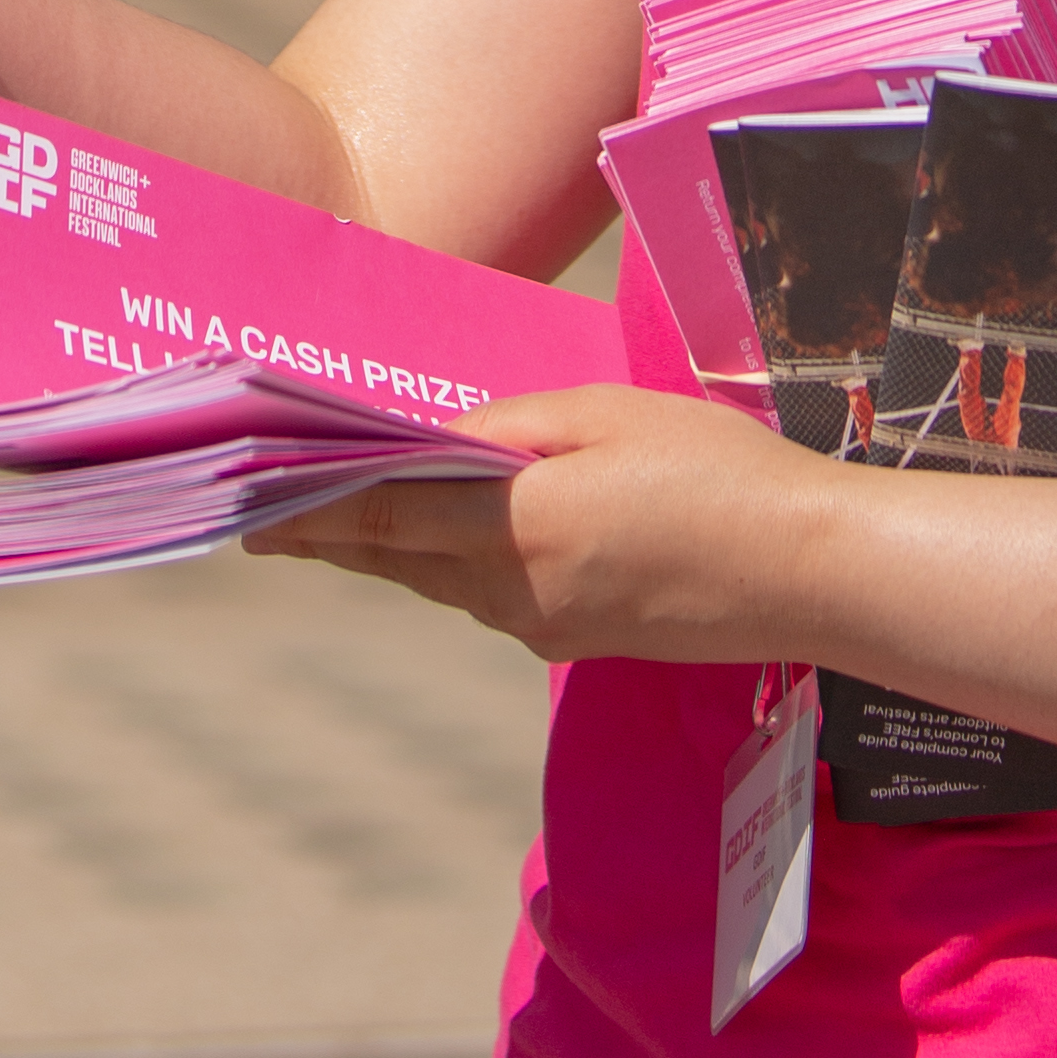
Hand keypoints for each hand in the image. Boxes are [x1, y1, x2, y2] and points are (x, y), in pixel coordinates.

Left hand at [247, 383, 844, 667]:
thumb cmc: (713, 471)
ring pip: (439, 582)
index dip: (312, 509)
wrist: (803, 573)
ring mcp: (540, 626)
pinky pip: (487, 598)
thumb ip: (511, 428)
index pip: (385, 514)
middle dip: (331, 535)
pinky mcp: (571, 641)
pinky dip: (450, 567)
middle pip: (397, 558)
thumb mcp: (606, 416)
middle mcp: (511, 590)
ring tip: (336, 517)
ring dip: (391, 551)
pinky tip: (443, 539)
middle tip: (265, 515)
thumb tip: (441, 440)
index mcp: (515, 524)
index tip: (253, 507)